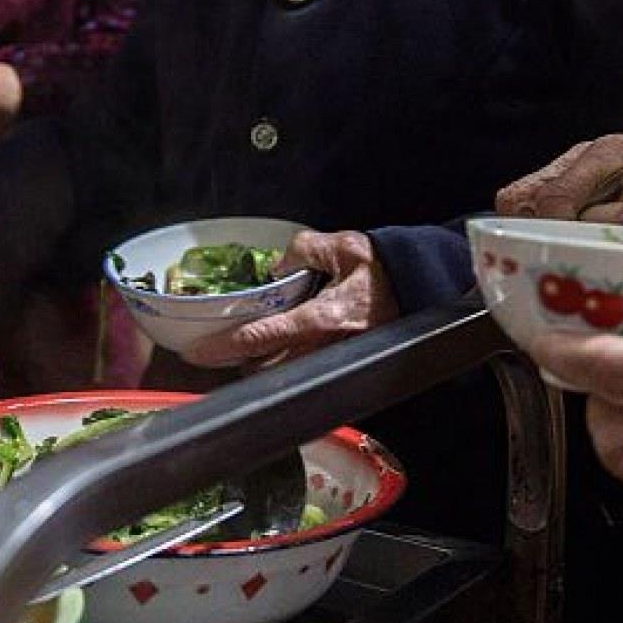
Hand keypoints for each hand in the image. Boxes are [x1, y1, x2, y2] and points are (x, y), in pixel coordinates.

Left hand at [178, 229, 399, 368]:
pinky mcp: (346, 363)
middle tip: (217, 349)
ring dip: (262, 365)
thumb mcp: (343, 247)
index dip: (226, 347)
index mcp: (322, 319)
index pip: (263, 337)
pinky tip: (279, 352)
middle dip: (240, 361)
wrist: (424, 286)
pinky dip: (286, 365)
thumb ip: (303, 251)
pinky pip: (307, 372)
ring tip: (245, 350)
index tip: (198, 354)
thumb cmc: (385, 267)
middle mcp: (326, 347)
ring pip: (286, 375)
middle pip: (268, 368)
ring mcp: (337, 360)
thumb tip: (276, 267)